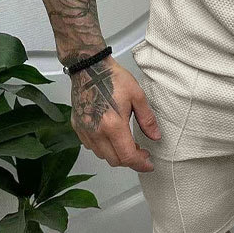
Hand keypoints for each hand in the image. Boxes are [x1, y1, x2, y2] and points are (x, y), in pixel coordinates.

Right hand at [69, 56, 160, 172]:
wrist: (89, 68)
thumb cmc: (112, 78)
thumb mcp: (137, 96)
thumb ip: (147, 119)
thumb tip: (155, 136)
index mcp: (113, 125)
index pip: (127, 156)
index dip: (140, 163)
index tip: (148, 164)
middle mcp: (96, 132)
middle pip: (115, 160)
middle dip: (130, 160)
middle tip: (141, 152)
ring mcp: (85, 131)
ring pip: (102, 155)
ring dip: (116, 154)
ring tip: (127, 143)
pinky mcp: (77, 127)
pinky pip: (91, 146)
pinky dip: (103, 147)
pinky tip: (111, 137)